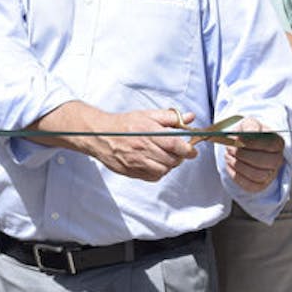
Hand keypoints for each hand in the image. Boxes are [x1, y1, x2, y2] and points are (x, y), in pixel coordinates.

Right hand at [84, 109, 198, 181]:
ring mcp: (136, 162)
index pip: (174, 144)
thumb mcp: (147, 115)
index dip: (187, 149)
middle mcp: (142, 148)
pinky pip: (153, 177)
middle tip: (178, 152)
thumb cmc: (124, 124)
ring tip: (166, 157)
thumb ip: (170, 117)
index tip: (192, 150)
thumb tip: (189, 118)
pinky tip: (155, 163)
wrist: (100, 135)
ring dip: (169, 165)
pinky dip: (158, 172)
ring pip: (163, 170)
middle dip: (179, 157)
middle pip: (171, 159)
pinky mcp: (131, 171)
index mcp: (148, 132)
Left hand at [224, 118, 284, 192]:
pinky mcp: (261, 185)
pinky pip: (250, 186)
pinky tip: (230, 165)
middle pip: (263, 161)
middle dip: (242, 155)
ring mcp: (270, 174)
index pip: (269, 145)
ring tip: (228, 156)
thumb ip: (249, 126)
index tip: (236, 138)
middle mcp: (277, 160)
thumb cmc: (246, 133)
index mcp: (277, 143)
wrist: (242, 145)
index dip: (251, 142)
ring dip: (238, 165)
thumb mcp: (248, 123)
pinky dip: (236, 176)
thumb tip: (246, 134)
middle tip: (229, 148)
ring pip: (256, 175)